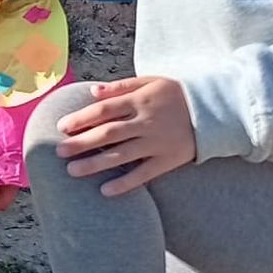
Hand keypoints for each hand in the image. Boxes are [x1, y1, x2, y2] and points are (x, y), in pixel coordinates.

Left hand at [53, 75, 196, 195]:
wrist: (213, 109)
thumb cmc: (176, 94)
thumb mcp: (151, 82)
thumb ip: (121, 87)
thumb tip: (92, 91)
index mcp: (140, 101)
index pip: (104, 110)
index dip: (81, 118)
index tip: (61, 127)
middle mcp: (146, 122)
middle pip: (108, 133)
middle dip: (81, 143)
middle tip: (59, 152)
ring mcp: (157, 143)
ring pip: (121, 155)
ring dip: (95, 164)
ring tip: (72, 171)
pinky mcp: (168, 160)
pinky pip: (144, 174)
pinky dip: (125, 183)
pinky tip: (105, 190)